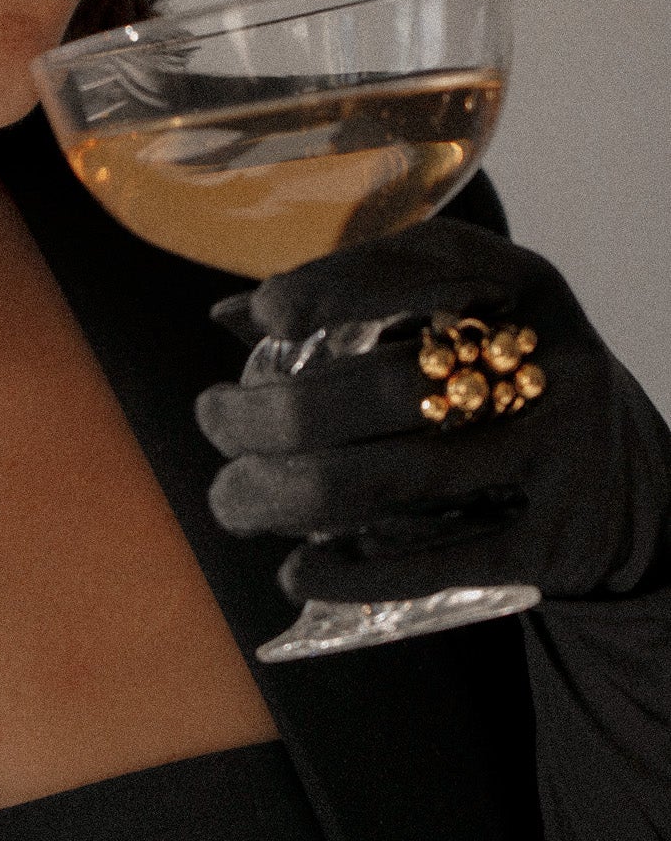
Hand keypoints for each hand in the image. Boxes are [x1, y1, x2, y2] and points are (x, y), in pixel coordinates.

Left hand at [194, 218, 670, 605]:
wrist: (634, 494)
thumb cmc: (504, 392)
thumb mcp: (461, 327)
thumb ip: (355, 313)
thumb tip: (228, 314)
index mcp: (516, 285)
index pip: (422, 266)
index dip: (336, 287)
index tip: (265, 314)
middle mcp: (543, 359)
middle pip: (390, 385)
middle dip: (278, 412)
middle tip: (212, 422)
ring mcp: (554, 452)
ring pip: (399, 477)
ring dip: (292, 494)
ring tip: (231, 499)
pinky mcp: (553, 540)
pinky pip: (439, 561)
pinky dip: (355, 573)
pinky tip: (297, 572)